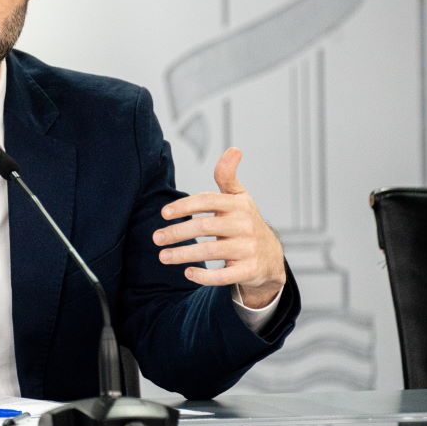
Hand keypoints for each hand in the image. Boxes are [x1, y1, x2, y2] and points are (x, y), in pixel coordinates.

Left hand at [153, 147, 285, 307]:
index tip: (164, 213)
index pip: (207, 201)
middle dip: (177, 233)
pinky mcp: (250, 270)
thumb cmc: (245, 222)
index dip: (184, 206)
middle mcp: (245, 225)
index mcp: (238, 205)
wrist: (271, 256)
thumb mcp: (239, 198)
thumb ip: (228, 176)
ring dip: (183, 255)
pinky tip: (187, 273)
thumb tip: (234, 149)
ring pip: (210, 252)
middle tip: (156, 238)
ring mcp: (248, 249)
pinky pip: (224, 276)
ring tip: (163, 257)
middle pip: (204, 227)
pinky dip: (204, 276)